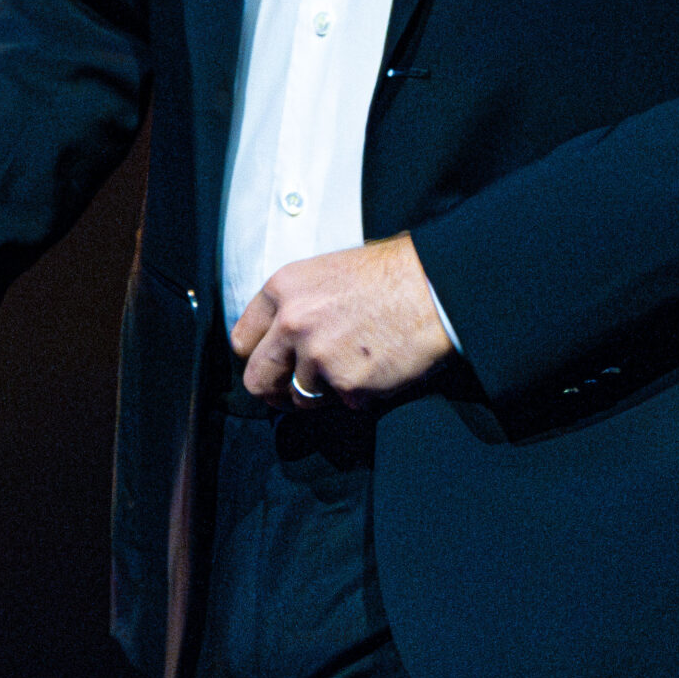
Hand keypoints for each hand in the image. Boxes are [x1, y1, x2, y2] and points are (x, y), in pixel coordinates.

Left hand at [231, 235, 451, 406]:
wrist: (436, 287)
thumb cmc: (390, 274)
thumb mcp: (327, 273)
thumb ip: (295, 305)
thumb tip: (277, 340)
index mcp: (282, 288)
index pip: (242, 340)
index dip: (258, 356)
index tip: (272, 363)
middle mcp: (291, 323)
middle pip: (257, 380)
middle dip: (274, 390)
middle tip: (292, 390)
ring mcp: (318, 357)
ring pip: (300, 398)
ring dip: (323, 393)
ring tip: (352, 367)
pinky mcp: (347, 385)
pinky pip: (342, 404)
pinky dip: (359, 395)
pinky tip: (377, 368)